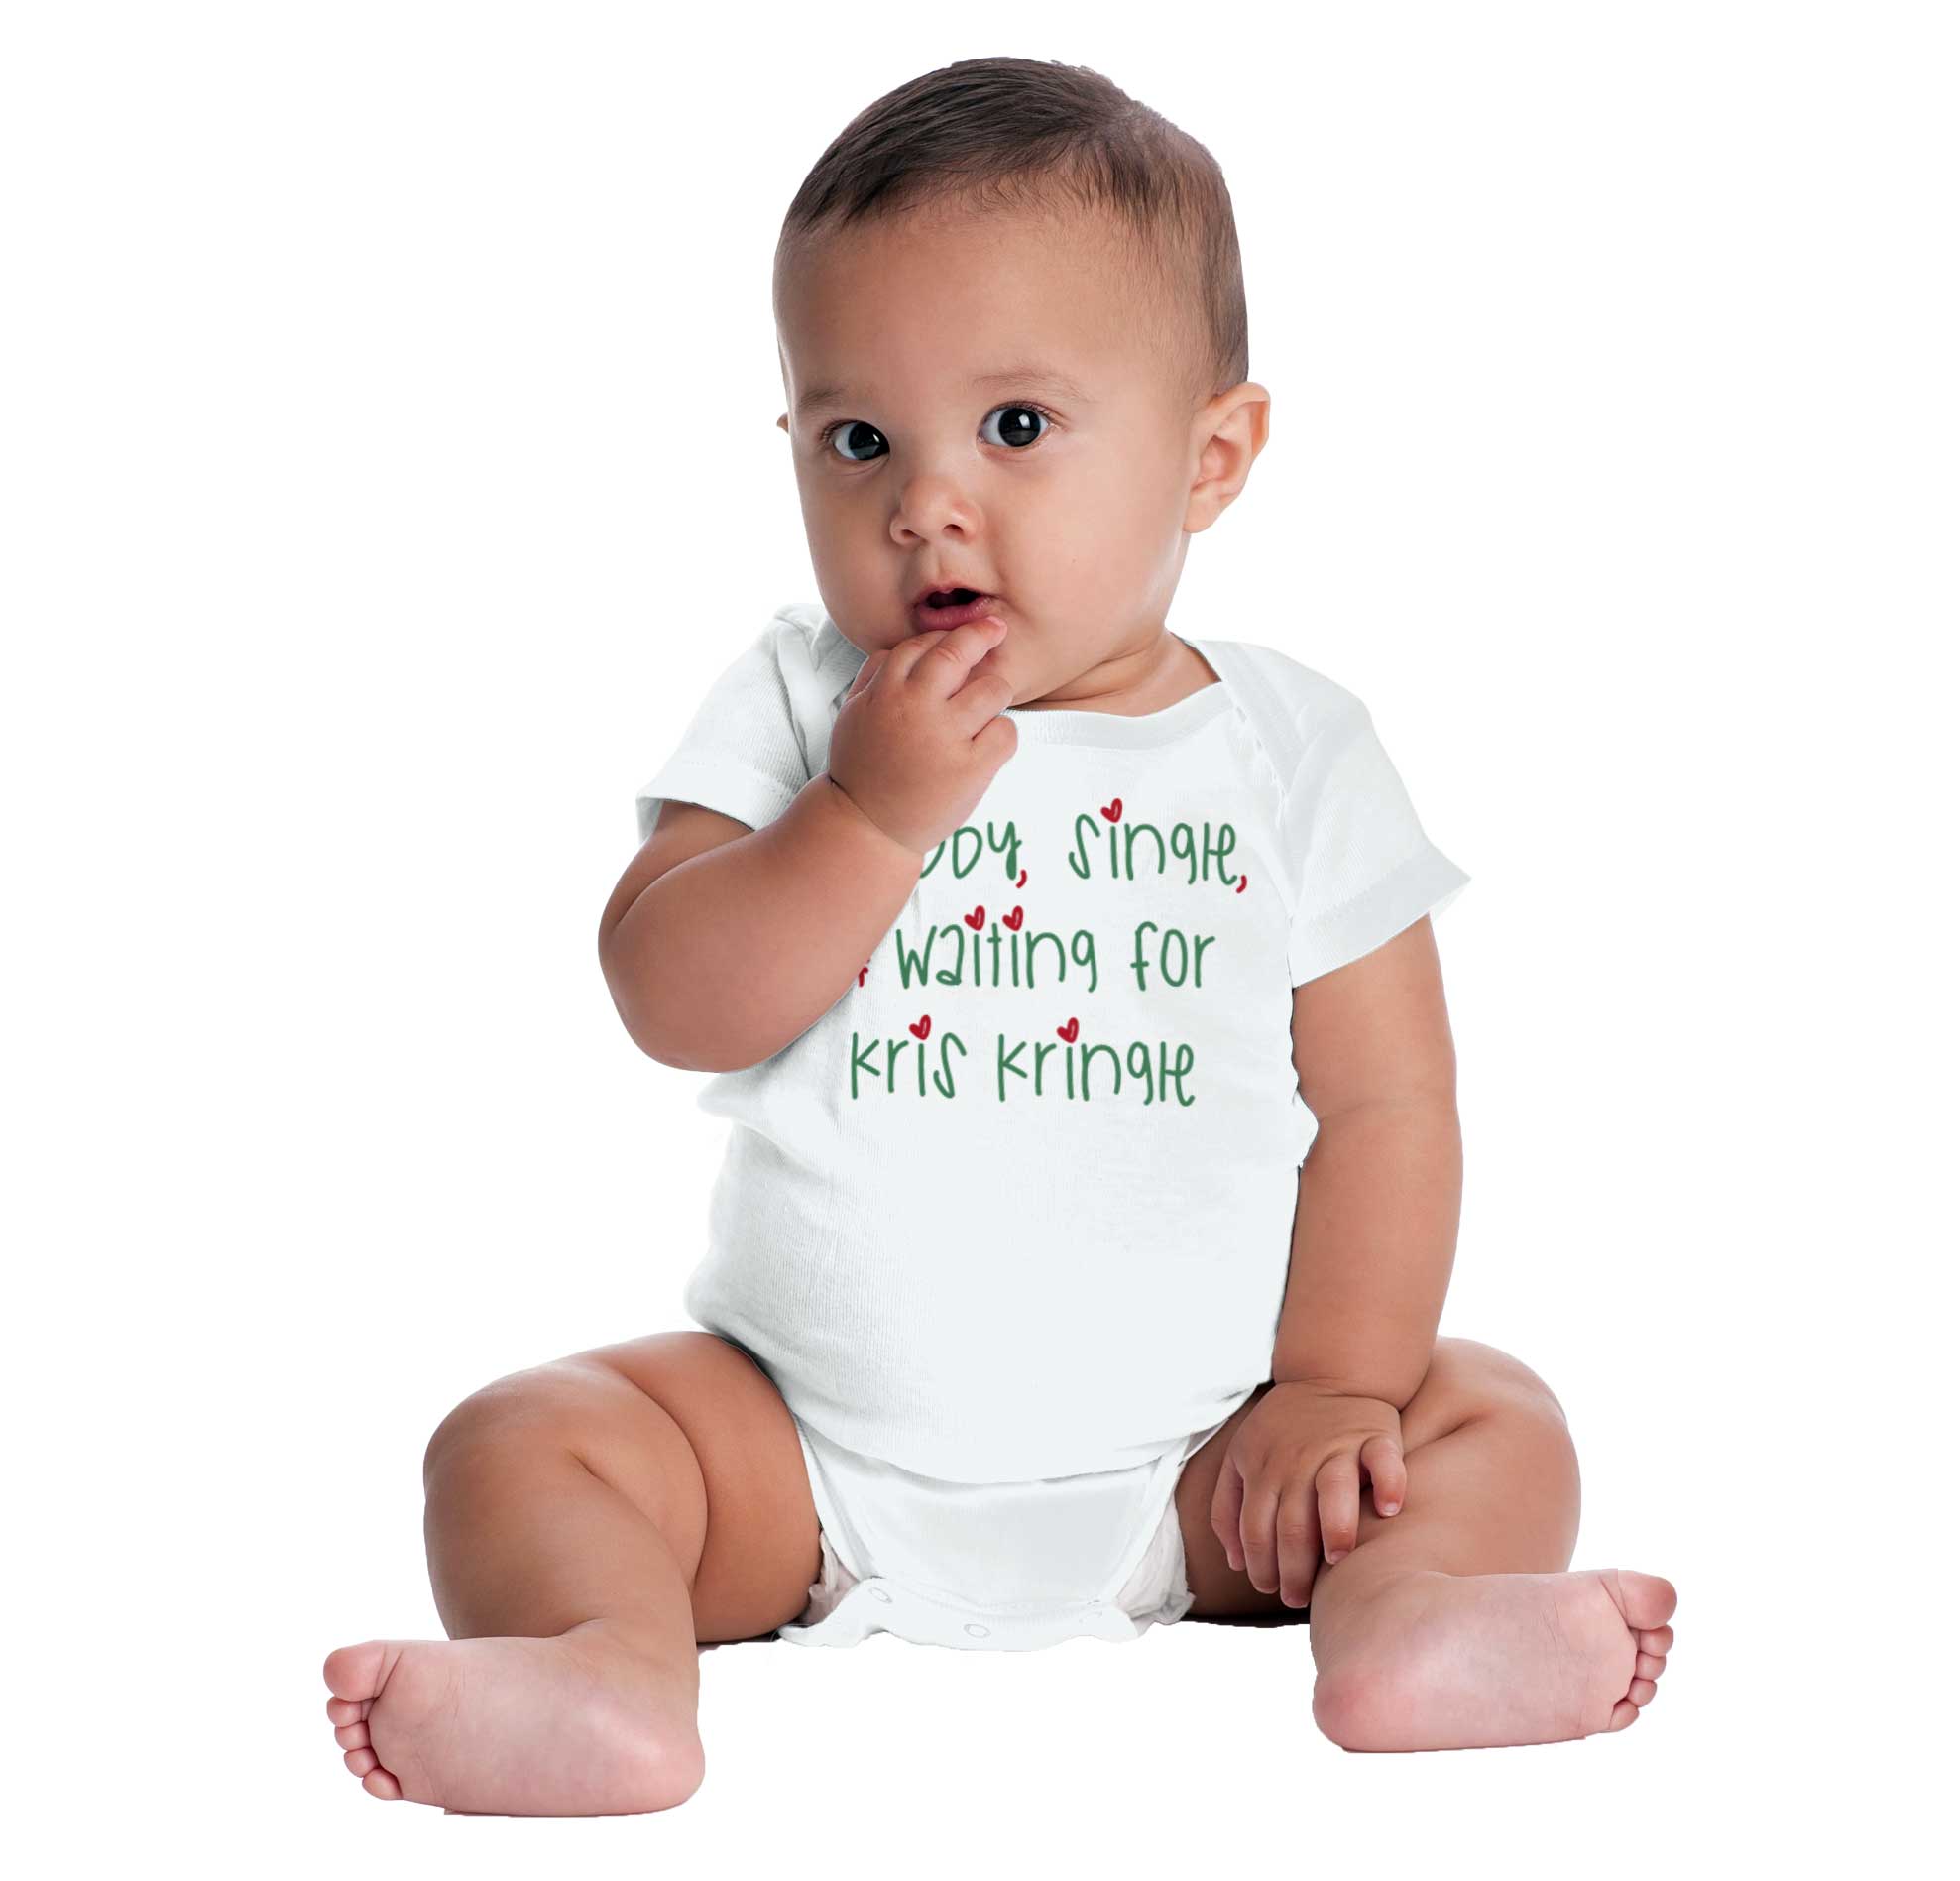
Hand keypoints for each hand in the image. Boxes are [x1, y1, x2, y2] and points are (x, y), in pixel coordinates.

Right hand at [827, 615, 1016, 853]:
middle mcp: (916, 708)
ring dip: (995, 693)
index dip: (943, 638)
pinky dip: (1002, 735)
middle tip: (997, 629)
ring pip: (993, 689)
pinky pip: (1007, 732)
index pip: (921, 644)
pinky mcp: (971, 769)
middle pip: (958, 652)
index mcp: (885, 693)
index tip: (960, 637)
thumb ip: (874, 677)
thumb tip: (902, 648)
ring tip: (984, 711)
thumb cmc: (862, 769)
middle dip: (982, 635)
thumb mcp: (853, 714)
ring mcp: (945, 737)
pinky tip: (985, 747)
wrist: (867, 827)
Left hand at [1211, 1383, 1406, 1606]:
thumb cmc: (1285, 1428)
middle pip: (1292, 1525)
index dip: (1260, 1567)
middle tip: (1300, 1597)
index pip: (1255, 1530)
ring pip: (1333, 1492)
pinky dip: (1388, 1484)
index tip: (1272, 1589)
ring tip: (1338, 1558)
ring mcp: (1337, 1446)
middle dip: (1294, 1571)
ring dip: (1336, 1530)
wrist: (1332, 1373)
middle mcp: (1296, 1460)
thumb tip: (1233, 1561)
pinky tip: (1387, 1509)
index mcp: (1261, 1467)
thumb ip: (1228, 1505)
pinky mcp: (1375, 1435)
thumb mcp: (1242, 1456)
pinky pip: (1384, 1461)